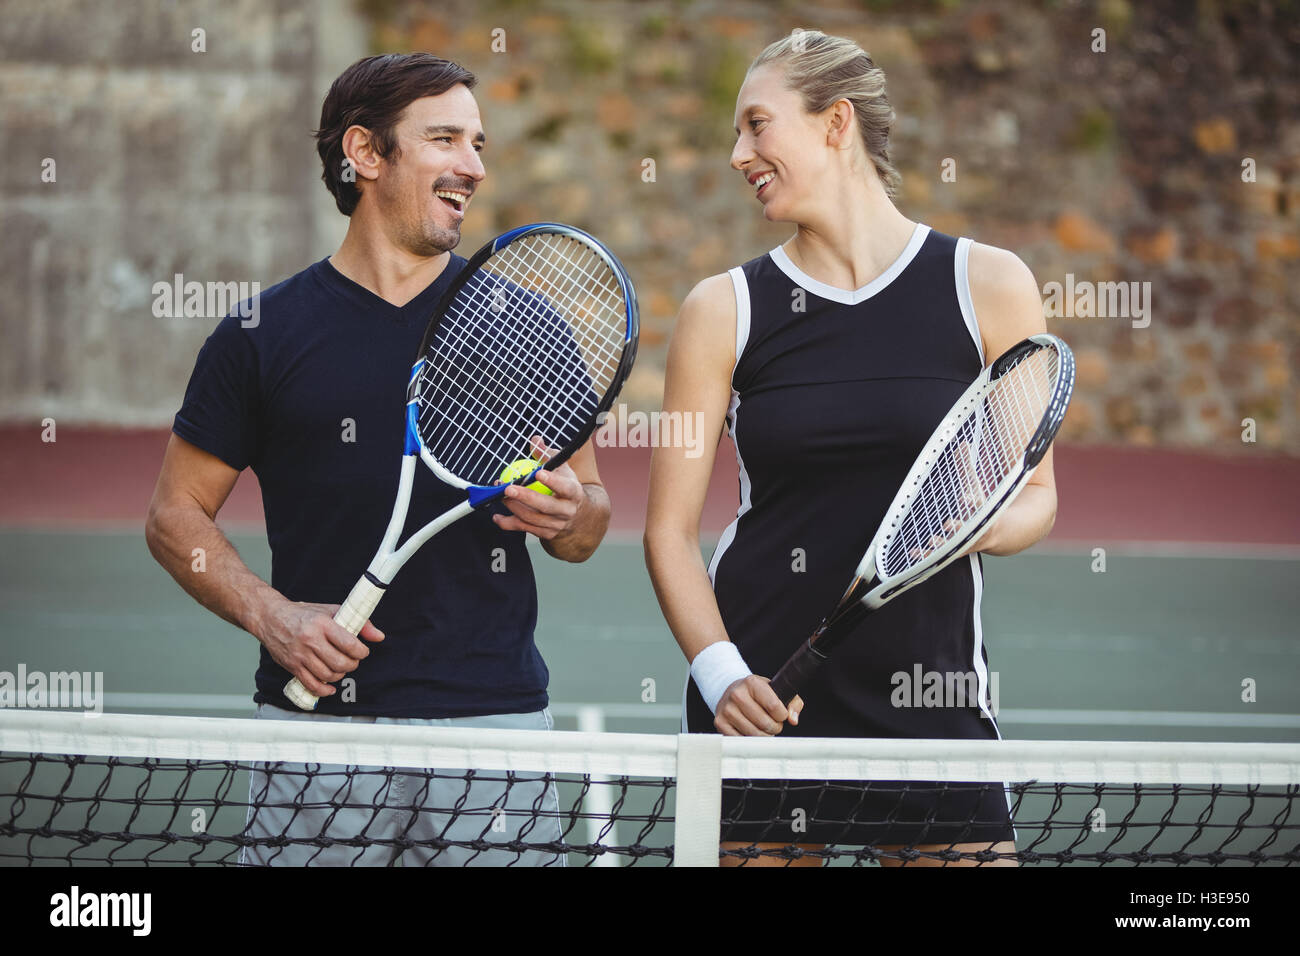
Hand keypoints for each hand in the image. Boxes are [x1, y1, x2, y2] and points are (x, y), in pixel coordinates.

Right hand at [256, 599, 384, 699]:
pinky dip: (324, 690)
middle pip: (340, 663)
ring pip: (327, 675)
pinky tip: (329, 686)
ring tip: (340, 668)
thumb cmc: (303, 614)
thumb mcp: (331, 611)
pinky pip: (311, 685)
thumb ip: (358, 623)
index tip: (362, 652)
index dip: (361, 652)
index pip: (349, 644)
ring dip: (339, 675)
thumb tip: (378, 636)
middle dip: (352, 665)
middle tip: (353, 661)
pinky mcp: (292, 666)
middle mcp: (311, 640)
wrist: (271, 618)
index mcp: (322, 624)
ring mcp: (300, 655)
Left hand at [493, 439, 586, 540]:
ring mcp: (556, 524)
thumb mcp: (563, 470)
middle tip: (508, 488)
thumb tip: (535, 441)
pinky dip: (508, 523)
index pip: (565, 487)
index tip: (540, 473)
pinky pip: (524, 528)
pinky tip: (497, 516)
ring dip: (513, 506)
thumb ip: (548, 455)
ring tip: (501, 495)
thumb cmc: (567, 487)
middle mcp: (566, 511)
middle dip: (526, 497)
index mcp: (574, 493)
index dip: (553, 481)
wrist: (578, 516)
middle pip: (546, 506)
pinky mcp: (545, 533)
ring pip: (532, 518)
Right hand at [714, 675, 803, 735]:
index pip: (774, 707)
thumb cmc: (757, 693)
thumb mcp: (776, 690)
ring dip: (764, 735)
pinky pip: (742, 740)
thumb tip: (793, 719)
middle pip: (765, 723)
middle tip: (772, 722)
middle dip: (774, 727)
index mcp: (752, 683)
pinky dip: (750, 739)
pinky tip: (751, 729)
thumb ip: (793, 702)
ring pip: (754, 734)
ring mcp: (727, 710)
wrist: (733, 691)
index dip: (782, 715)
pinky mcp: (720, 723)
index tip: (781, 714)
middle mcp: (737, 694)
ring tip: (763, 726)